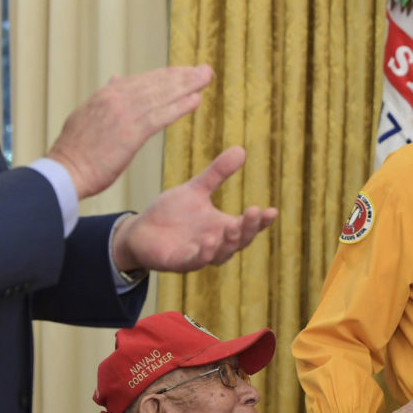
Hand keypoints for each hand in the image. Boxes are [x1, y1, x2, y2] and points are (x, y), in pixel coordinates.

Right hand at [48, 65, 212, 199]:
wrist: (65, 172)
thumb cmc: (77, 152)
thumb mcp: (87, 116)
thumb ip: (105, 98)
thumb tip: (116, 78)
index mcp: (105, 96)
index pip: (141, 81)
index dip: (166, 76)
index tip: (185, 71)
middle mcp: (114, 100)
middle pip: (155, 84)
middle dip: (182, 76)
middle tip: (205, 70)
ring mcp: (122, 115)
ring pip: (160, 96)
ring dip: (186, 87)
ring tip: (205, 79)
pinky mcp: (129, 133)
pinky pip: (159, 117)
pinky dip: (178, 107)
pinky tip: (195, 101)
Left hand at [110, 146, 277, 271]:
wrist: (140, 231)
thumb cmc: (171, 213)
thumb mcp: (196, 190)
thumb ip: (217, 174)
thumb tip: (241, 149)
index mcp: (223, 227)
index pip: (248, 226)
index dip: (261, 221)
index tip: (272, 210)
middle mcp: (216, 243)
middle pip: (240, 241)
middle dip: (248, 228)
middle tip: (254, 212)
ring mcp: (200, 255)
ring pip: (221, 254)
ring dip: (229, 243)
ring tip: (233, 228)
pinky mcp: (180, 263)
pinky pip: (195, 261)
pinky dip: (203, 254)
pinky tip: (207, 242)